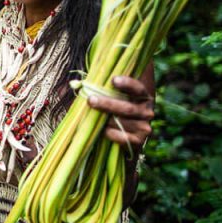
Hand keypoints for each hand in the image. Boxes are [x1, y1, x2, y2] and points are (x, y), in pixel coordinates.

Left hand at [89, 75, 153, 206]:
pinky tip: (103, 132)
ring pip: (123, 122)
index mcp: (142, 97)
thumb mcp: (109, 100)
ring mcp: (145, 128)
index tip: (113, 80)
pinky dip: (110, 134)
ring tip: (92, 116)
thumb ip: (99, 91)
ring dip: (106, 120)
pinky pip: (123, 138)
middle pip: (127, 107)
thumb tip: (74, 84)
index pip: (138, 88)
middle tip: (91, 100)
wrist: (122, 142)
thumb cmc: (112, 114)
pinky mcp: (139, 142)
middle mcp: (147, 112)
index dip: (127, 83)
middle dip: (107, 103)